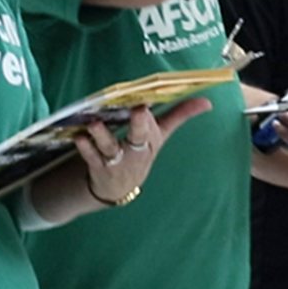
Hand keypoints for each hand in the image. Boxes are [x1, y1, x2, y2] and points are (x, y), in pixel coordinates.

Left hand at [74, 97, 210, 205]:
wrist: (119, 188)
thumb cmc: (141, 151)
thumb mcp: (161, 135)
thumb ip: (180, 114)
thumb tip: (207, 102)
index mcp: (152, 139)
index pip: (154, 125)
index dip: (150, 115)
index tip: (147, 101)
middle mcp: (136, 150)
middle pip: (139, 135)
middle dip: (140, 123)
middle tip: (140, 110)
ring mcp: (118, 160)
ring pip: (111, 147)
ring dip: (102, 135)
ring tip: (95, 123)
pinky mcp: (99, 167)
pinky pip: (92, 157)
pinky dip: (85, 148)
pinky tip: (79, 137)